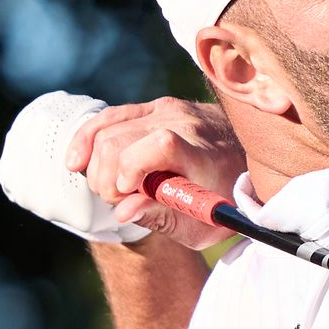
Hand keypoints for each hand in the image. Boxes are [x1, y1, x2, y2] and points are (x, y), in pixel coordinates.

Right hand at [66, 96, 245, 249]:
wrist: (251, 160)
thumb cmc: (227, 199)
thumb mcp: (203, 223)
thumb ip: (163, 215)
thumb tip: (122, 210)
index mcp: (203, 152)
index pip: (160, 144)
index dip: (133, 168)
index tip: (128, 193)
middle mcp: (186, 123)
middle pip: (121, 140)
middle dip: (106, 178)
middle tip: (118, 200)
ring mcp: (170, 109)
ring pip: (108, 130)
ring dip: (98, 166)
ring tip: (113, 189)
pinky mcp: (157, 106)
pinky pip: (110, 116)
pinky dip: (88, 139)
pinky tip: (78, 162)